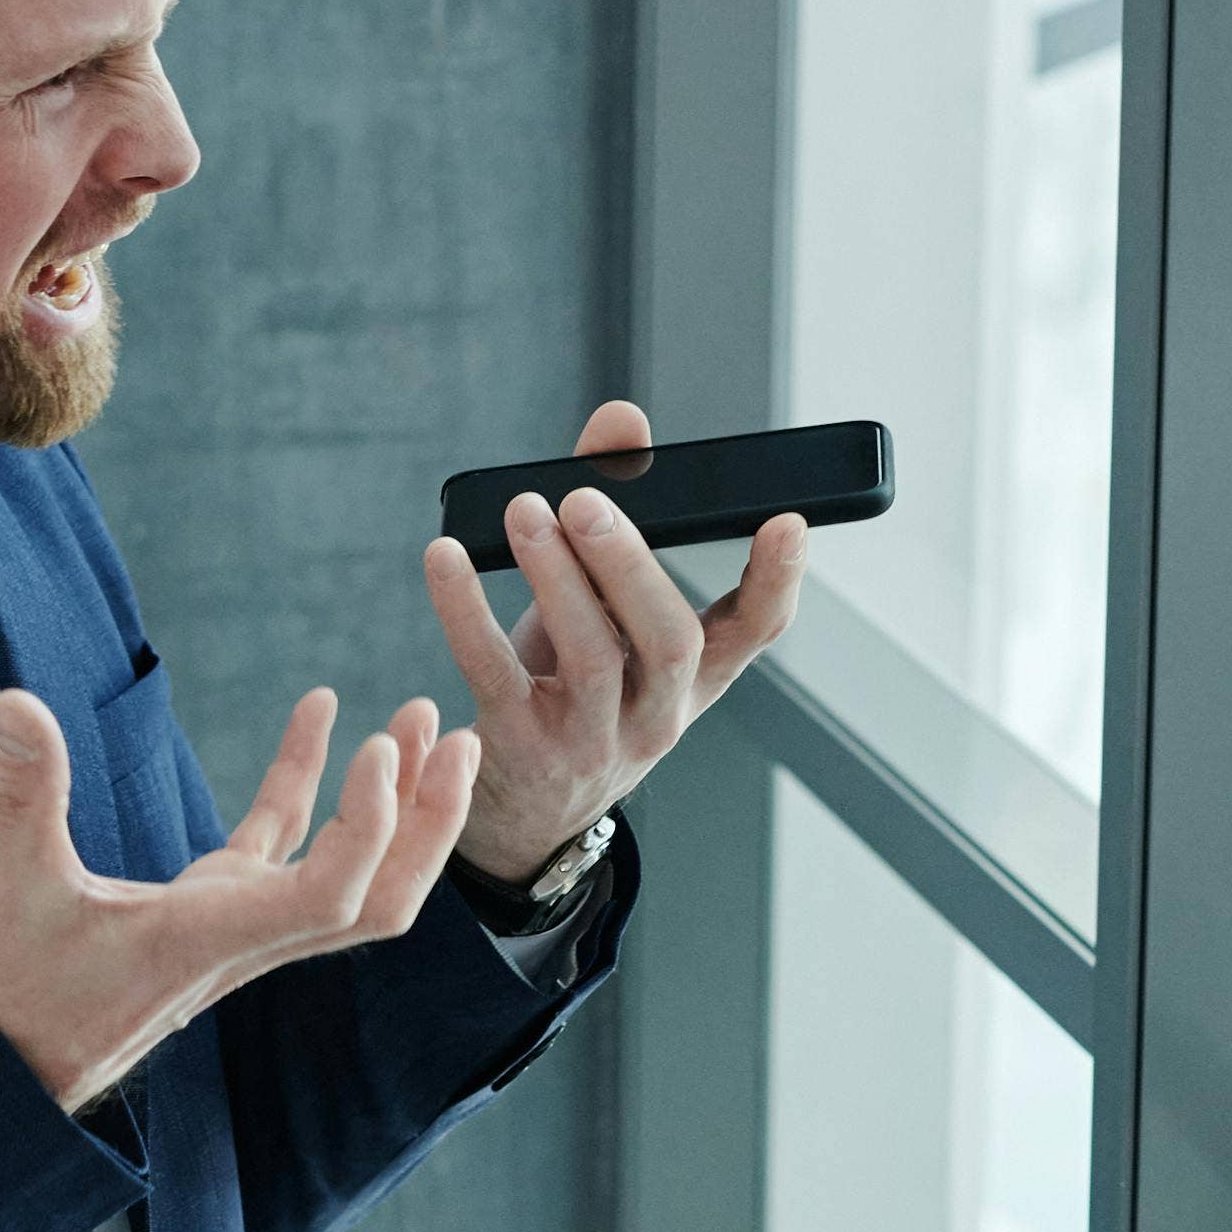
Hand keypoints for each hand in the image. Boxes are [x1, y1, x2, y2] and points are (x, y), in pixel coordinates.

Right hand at [0, 685, 479, 1109]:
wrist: (6, 1059)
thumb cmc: (13, 990)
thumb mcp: (11, 884)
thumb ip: (21, 793)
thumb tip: (17, 703)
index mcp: (213, 936)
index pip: (332, 897)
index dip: (373, 827)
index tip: (381, 746)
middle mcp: (246, 935)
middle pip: (380, 897)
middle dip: (430, 824)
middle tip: (462, 739)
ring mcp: (237, 922)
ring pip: (348, 871)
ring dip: (395, 804)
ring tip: (422, 721)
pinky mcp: (214, 907)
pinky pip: (285, 842)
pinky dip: (309, 783)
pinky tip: (321, 708)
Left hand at [418, 399, 811, 881]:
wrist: (523, 811)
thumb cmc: (573, 687)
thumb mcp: (609, 615)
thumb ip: (614, 511)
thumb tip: (622, 420)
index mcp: (694, 677)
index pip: (757, 632)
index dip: (779, 579)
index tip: (787, 524)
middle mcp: (656, 714)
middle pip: (669, 644)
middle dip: (631, 567)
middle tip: (585, 501)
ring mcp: (592, 738)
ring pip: (591, 658)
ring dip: (554, 577)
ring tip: (524, 511)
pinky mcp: (519, 746)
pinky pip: (494, 673)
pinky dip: (466, 611)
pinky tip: (444, 559)